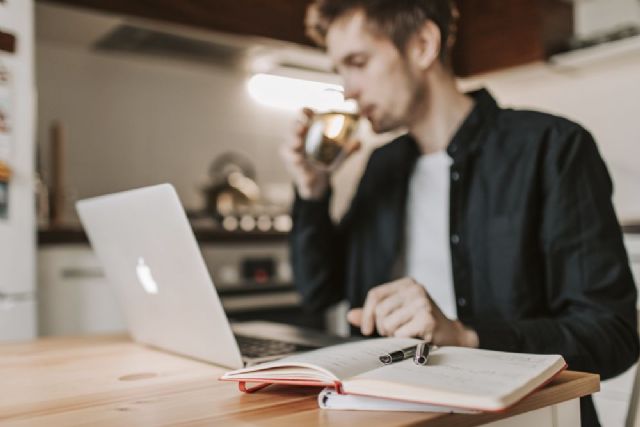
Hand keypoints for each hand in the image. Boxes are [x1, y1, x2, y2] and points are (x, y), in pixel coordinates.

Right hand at [280, 108, 360, 199]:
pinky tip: (300, 165)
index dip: (303, 112)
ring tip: (297, 146)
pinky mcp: (294, 169)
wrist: (318, 182)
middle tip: (301, 128)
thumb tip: (359, 142)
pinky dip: (298, 167)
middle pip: (292, 130)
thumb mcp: (338, 155)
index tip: (308, 112)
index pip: (303, 117)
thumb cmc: (325, 161)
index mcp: (307, 132)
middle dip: (295, 128)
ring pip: (288, 148)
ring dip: (293, 146)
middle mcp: (297, 140)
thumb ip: (347, 149)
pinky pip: (294, 167)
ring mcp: (293, 155)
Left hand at [347, 277, 478, 346]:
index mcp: (407, 284)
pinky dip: (404, 341)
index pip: (375, 295)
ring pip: (388, 324)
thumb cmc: (422, 325)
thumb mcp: (397, 313)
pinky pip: (399, 334)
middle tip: (396, 332)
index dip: (366, 313)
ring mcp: (422, 303)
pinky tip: (415, 338)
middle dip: (383, 327)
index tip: (367, 330)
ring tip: (407, 333)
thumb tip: (350, 315)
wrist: (451, 337)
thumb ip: (373, 313)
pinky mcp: (426, 319)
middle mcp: (415, 289)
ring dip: (393, 335)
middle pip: (380, 311)